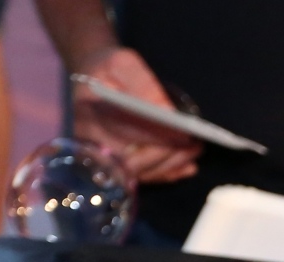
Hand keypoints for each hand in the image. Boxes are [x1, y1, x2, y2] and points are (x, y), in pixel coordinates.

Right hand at [72, 47, 199, 183]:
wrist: (90, 82)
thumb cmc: (108, 70)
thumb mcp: (123, 63)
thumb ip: (143, 84)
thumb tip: (166, 111)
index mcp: (89, 110)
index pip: (123, 131)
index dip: (156, 135)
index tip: (183, 133)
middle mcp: (90, 139)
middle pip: (130, 160)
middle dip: (166, 154)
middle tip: (194, 144)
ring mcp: (100, 157)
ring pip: (138, 173)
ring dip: (170, 165)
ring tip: (194, 150)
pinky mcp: (111, 166)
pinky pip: (141, 177)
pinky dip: (166, 173)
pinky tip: (186, 166)